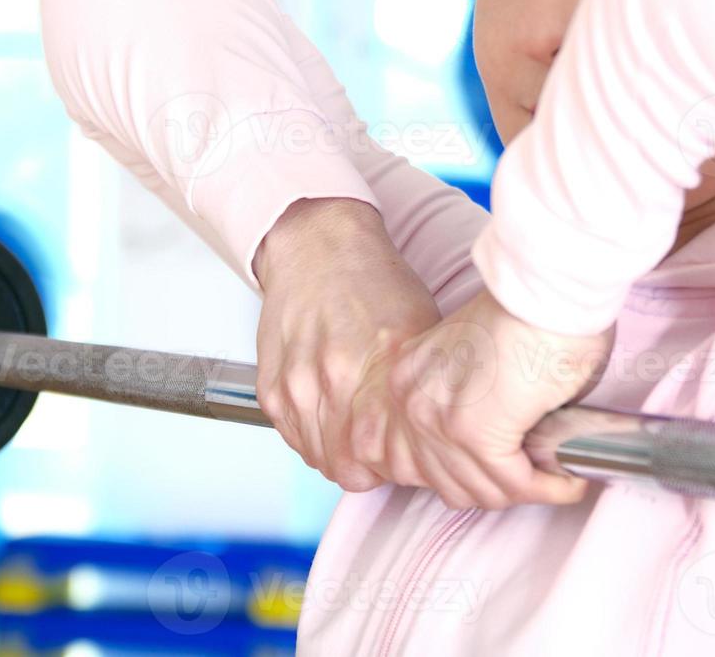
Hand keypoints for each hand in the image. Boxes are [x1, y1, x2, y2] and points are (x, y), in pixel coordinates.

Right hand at [253, 197, 439, 490]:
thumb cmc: (372, 280)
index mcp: (382, 361)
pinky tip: (333, 417)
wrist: (318, 248)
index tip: (408, 455)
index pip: (389, 457)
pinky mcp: (272, 387)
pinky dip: (315, 438)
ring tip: (358, 430)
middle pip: (351, 467)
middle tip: (385, 450)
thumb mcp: (421, 326)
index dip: (401, 465)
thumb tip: (443, 426)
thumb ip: (424, 382)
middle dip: (372, 466)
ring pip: (321, 458)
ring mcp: (298, 385)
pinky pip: (295, 439)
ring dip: (341, 454)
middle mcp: (335, 377)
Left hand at [349, 287, 613, 510]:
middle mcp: (411, 402)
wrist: (550, 293)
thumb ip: (468, 401)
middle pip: (444, 483)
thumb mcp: (476, 358)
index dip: (458, 475)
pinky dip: (547, 489)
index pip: (411, 461)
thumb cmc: (532, 313)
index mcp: (406, 379)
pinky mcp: (476, 434)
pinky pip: (513, 485)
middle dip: (494, 489)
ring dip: (523, 491)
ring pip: (480, 491)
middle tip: (533, 478)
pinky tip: (569, 481)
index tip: (496, 473)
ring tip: (557, 479)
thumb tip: (496, 449)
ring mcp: (439, 420)